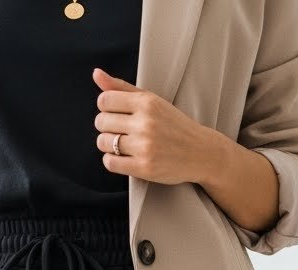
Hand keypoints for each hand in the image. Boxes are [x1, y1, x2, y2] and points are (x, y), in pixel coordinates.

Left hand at [92, 67, 213, 185]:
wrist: (201, 152)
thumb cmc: (173, 125)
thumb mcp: (152, 101)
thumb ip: (123, 88)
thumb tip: (96, 73)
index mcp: (147, 102)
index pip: (104, 100)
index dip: (105, 108)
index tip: (116, 114)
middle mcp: (145, 123)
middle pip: (101, 122)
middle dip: (105, 127)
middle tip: (119, 131)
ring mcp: (145, 146)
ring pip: (103, 143)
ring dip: (107, 144)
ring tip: (122, 145)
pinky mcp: (144, 168)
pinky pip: (110, 163)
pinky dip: (111, 161)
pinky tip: (122, 158)